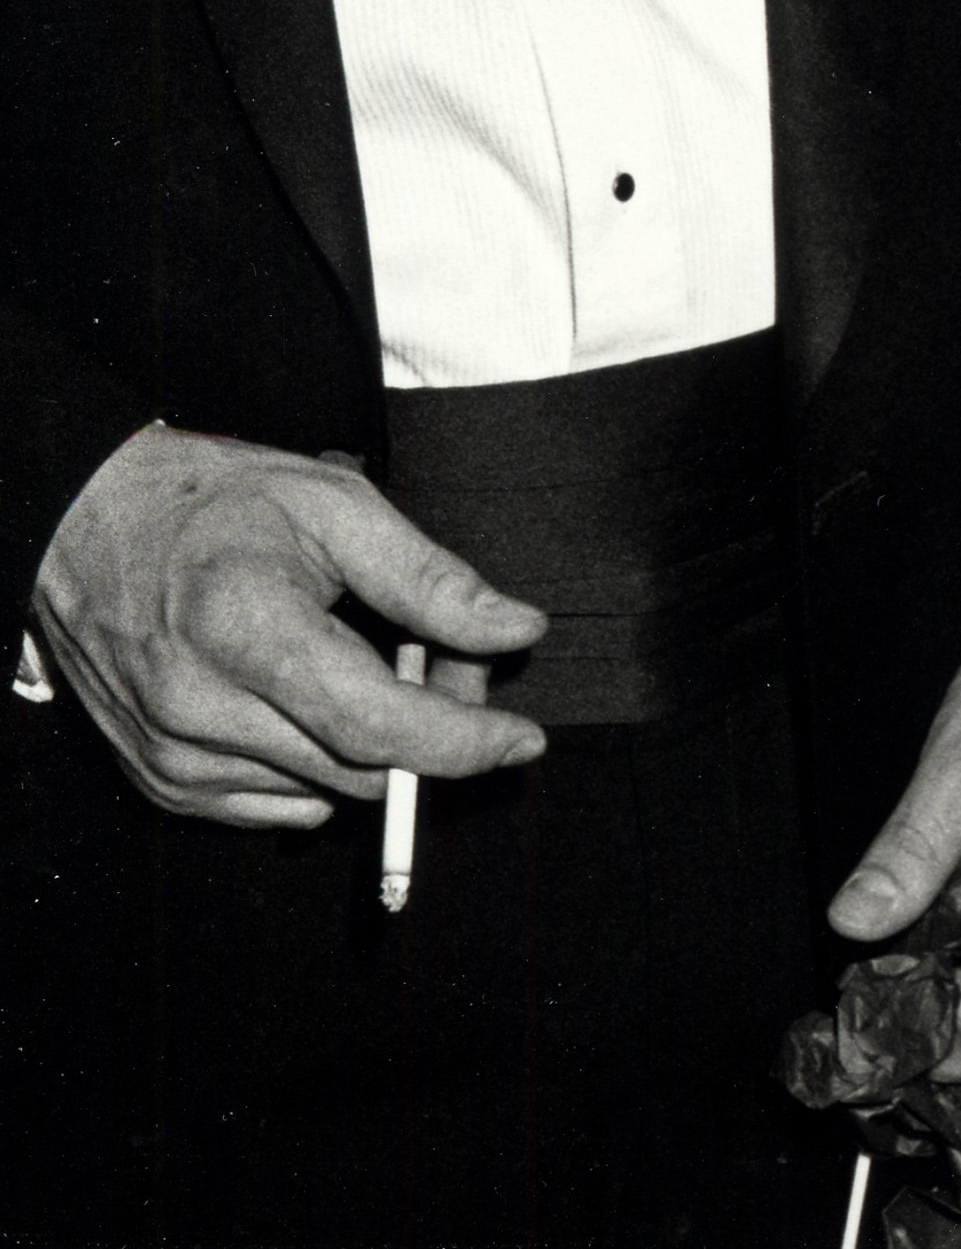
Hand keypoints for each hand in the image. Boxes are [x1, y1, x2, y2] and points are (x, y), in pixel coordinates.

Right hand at [32, 424, 549, 828]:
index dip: (462, 740)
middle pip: (362, 765)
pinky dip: (321, 764)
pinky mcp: (161, 784)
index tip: (524, 740)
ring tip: (371, 658)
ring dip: (377, 745)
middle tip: (446, 655)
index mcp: (245, 626)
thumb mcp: (336, 506)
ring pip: (328, 794)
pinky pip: (278, 807)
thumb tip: (517, 631)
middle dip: (431, 725)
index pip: (374, 721)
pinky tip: (313, 696)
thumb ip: (430, 578)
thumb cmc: (216, 502)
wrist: (87, 526)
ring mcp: (173, 756)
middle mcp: (200, 707)